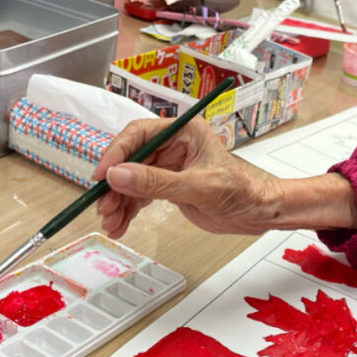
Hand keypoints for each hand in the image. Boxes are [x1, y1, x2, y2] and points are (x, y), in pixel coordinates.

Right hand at [91, 117, 268, 237]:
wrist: (255, 213)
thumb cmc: (240, 192)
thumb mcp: (197, 187)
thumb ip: (157, 182)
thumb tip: (119, 175)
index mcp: (183, 132)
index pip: (139, 134)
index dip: (117, 154)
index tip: (102, 175)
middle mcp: (173, 145)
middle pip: (130, 160)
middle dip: (114, 185)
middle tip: (103, 206)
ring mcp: (168, 166)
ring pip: (131, 180)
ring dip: (118, 202)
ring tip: (111, 222)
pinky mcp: (167, 185)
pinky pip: (139, 195)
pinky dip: (128, 210)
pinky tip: (120, 225)